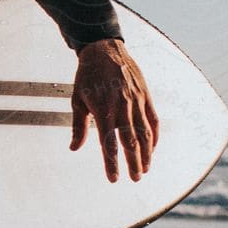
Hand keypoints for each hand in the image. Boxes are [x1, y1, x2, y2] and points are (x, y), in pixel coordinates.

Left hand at [70, 39, 158, 182]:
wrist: (104, 48)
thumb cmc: (87, 76)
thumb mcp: (77, 100)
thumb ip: (78, 127)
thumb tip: (74, 148)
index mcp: (103, 109)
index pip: (108, 144)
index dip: (111, 163)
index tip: (113, 179)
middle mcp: (122, 106)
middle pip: (130, 142)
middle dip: (133, 163)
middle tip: (135, 179)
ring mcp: (136, 100)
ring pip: (144, 133)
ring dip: (146, 153)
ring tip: (145, 169)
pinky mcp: (145, 95)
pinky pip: (153, 119)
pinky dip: (154, 136)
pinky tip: (152, 148)